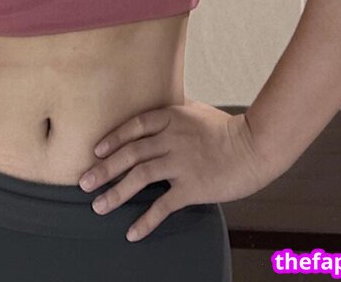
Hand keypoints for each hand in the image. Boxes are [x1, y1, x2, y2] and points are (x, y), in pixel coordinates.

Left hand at [77, 99, 272, 241]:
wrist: (255, 146)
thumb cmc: (227, 129)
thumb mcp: (197, 110)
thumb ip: (175, 110)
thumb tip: (157, 108)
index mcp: (171, 117)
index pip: (134, 126)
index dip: (112, 138)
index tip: (95, 151)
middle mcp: (172, 138)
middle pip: (130, 153)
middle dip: (104, 169)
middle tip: (84, 182)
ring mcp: (181, 162)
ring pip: (139, 178)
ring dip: (115, 193)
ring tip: (99, 206)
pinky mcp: (193, 186)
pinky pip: (163, 206)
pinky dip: (146, 221)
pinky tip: (132, 233)